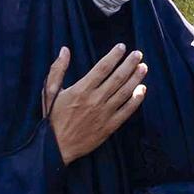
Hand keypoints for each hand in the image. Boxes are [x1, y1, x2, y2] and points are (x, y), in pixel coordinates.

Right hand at [42, 44, 146, 165]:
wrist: (56, 146)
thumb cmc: (53, 118)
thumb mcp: (50, 91)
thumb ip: (58, 69)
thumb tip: (65, 50)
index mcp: (81, 89)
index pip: (102, 68)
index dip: (114, 56)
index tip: (122, 47)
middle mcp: (95, 100)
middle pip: (117, 78)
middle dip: (129, 64)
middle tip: (138, 54)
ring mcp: (104, 113)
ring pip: (124, 92)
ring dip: (136, 79)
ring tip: (143, 67)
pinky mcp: (110, 126)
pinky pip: (127, 111)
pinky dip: (136, 100)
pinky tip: (143, 90)